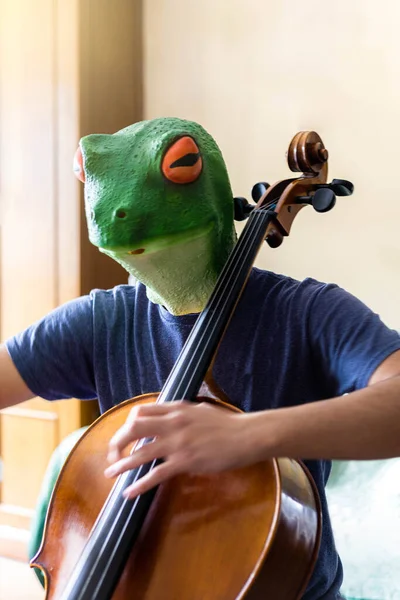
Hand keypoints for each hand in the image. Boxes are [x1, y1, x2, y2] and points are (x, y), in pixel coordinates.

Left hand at [104, 401, 260, 499]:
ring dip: (121, 464)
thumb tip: (167, 420)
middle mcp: (172, 423)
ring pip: (140, 452)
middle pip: (133, 428)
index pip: (141, 412)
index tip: (125, 436)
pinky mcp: (185, 461)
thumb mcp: (199, 411)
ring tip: (110, 473)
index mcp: (176, 409)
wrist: (247, 435)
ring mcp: (178, 442)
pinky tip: (130, 492)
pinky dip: (139, 484)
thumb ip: (181, 415)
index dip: (127, 424)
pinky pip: (156, 474)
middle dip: (117, 442)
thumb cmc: (227, 424)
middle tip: (111, 455)